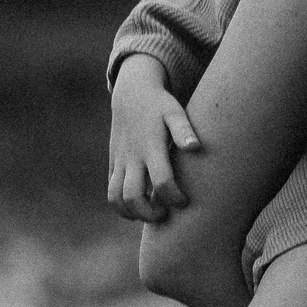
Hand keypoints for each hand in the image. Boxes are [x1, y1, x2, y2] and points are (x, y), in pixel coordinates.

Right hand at [108, 56, 202, 221]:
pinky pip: (111, 192)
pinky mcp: (113, 163)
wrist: (132, 94)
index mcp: (150, 147)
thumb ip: (184, 130)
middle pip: (133, 196)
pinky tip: (140, 206)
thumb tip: (196, 148)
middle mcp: (132, 157)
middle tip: (166, 213)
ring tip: (151, 212)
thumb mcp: (174, 112)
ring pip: (116, 198)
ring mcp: (120, 161)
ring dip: (132, 213)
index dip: (173, 197)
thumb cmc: (160, 105)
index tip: (184, 201)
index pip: (161, 181)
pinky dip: (122, 206)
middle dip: (150, 213)